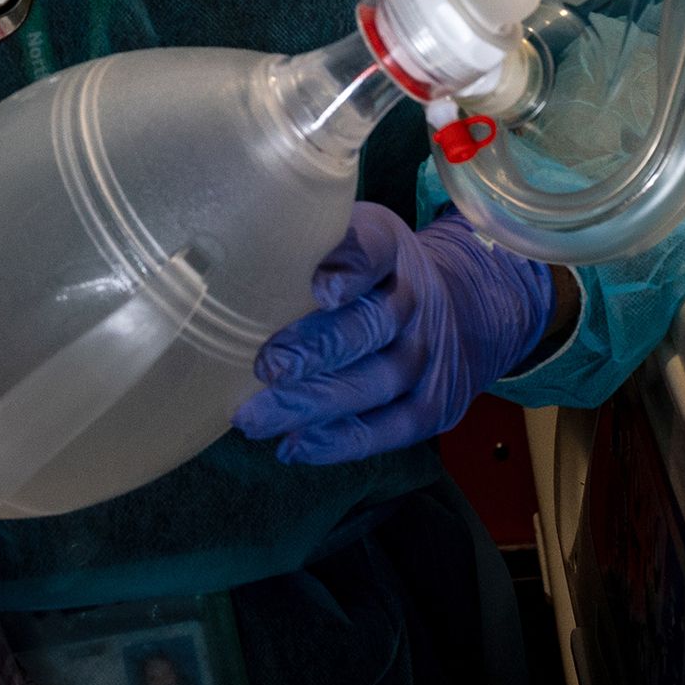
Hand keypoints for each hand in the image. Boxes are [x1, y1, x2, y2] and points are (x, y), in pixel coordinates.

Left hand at [233, 204, 552, 464]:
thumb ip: (300, 245)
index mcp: (388, 247)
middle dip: (317, 349)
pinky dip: (340, 440)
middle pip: (372, 324)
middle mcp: (415, 299)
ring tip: (256, 419)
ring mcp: (428, 354)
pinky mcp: (433, 404)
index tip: (318, 288)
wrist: (460, 307)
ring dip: (314, 404)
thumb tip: (225, 259)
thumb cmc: (369, 275)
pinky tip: (294, 445)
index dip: (348, 269)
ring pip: (378, 381)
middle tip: (267, 367)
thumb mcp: (345, 238)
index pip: (373, 250)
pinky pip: (390, 428)